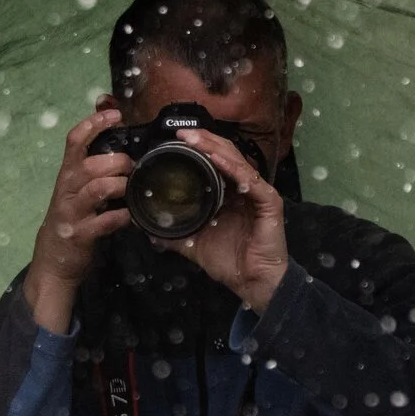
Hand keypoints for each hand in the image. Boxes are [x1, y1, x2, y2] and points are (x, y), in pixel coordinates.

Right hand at [23, 103, 130, 332]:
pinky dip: (120, 218)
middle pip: (89, 164)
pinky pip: (103, 222)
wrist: (53, 259)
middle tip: (132, 167)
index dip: (93, 124)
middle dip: (116, 161)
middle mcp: (67, 189)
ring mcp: (71, 212)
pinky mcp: (79, 234)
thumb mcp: (79, 189)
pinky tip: (129, 217)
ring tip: (131, 189)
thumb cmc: (73, 217)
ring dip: (119, 186)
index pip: (74, 141)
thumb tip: (120, 147)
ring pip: (97, 189)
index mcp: (68, 174)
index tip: (115, 114)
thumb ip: (95, 169)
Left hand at [154, 128, 288, 314]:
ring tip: (194, 139)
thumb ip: (173, 232)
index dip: (198, 147)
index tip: (175, 139)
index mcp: (230, 194)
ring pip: (236, 161)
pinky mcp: (269, 202)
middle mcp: (245, 188)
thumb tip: (145, 226)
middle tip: (181, 133)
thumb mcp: (194, 242)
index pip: (216, 161)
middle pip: (226, 154)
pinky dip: (232, 167)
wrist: (252, 282)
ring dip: (214, 147)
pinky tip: (216, 158)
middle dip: (204, 140)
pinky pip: (250, 180)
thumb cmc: (230, 262)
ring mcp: (258, 193)